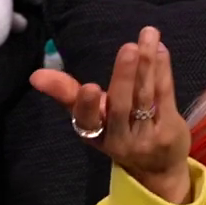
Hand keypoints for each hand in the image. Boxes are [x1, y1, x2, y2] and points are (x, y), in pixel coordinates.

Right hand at [29, 26, 191, 203]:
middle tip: (129, 48)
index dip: (87, 106)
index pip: (87, 122)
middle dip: (124, 77)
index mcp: (95, 134)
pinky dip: (163, 71)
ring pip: (145, 97)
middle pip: (122, 106)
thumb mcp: (91, 118)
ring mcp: (147, 136)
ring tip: (147, 36)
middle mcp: (120, 138)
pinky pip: (165, 96)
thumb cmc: (118, 132)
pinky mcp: (170, 130)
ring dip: (147, 65)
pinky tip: (159, 50)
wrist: (158, 169)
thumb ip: (66, 93)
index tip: (88, 87)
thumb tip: (36, 75)